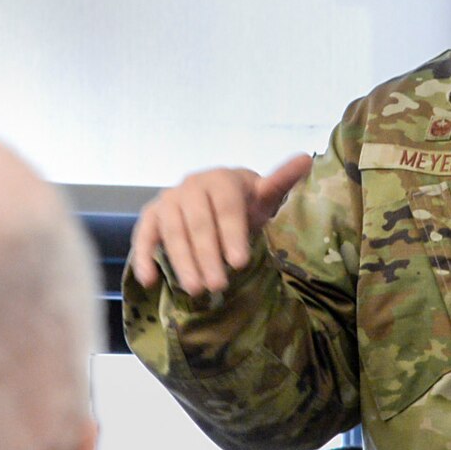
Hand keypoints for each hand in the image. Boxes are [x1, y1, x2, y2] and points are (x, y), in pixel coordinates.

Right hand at [128, 154, 312, 294]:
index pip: (226, 208)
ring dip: (182, 262)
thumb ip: (281, 181)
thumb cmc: (245, 201)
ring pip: (172, 232)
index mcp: (221, 179)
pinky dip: (144, 257)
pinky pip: (144, 235)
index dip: (232, 236)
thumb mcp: (265, 194)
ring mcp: (168, 200)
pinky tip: (149, 280)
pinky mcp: (151, 216)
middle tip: (218, 286)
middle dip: (207, 256)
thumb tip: (306, 159)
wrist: (217, 196)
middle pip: (198, 224)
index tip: (240, 264)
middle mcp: (191, 186)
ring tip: (196, 290)